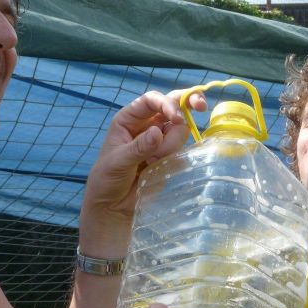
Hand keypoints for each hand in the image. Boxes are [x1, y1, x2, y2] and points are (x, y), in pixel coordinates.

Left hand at [79, 89, 206, 252]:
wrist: (114, 207)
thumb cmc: (106, 180)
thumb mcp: (117, 163)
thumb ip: (138, 148)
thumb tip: (157, 133)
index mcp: (129, 119)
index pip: (152, 101)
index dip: (167, 104)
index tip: (178, 118)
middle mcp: (148, 124)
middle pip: (173, 105)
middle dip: (188, 103)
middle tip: (201, 107)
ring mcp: (161, 139)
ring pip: (180, 130)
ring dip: (171, 146)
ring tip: (153, 162)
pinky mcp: (170, 154)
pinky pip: (182, 149)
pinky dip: (174, 158)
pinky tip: (158, 168)